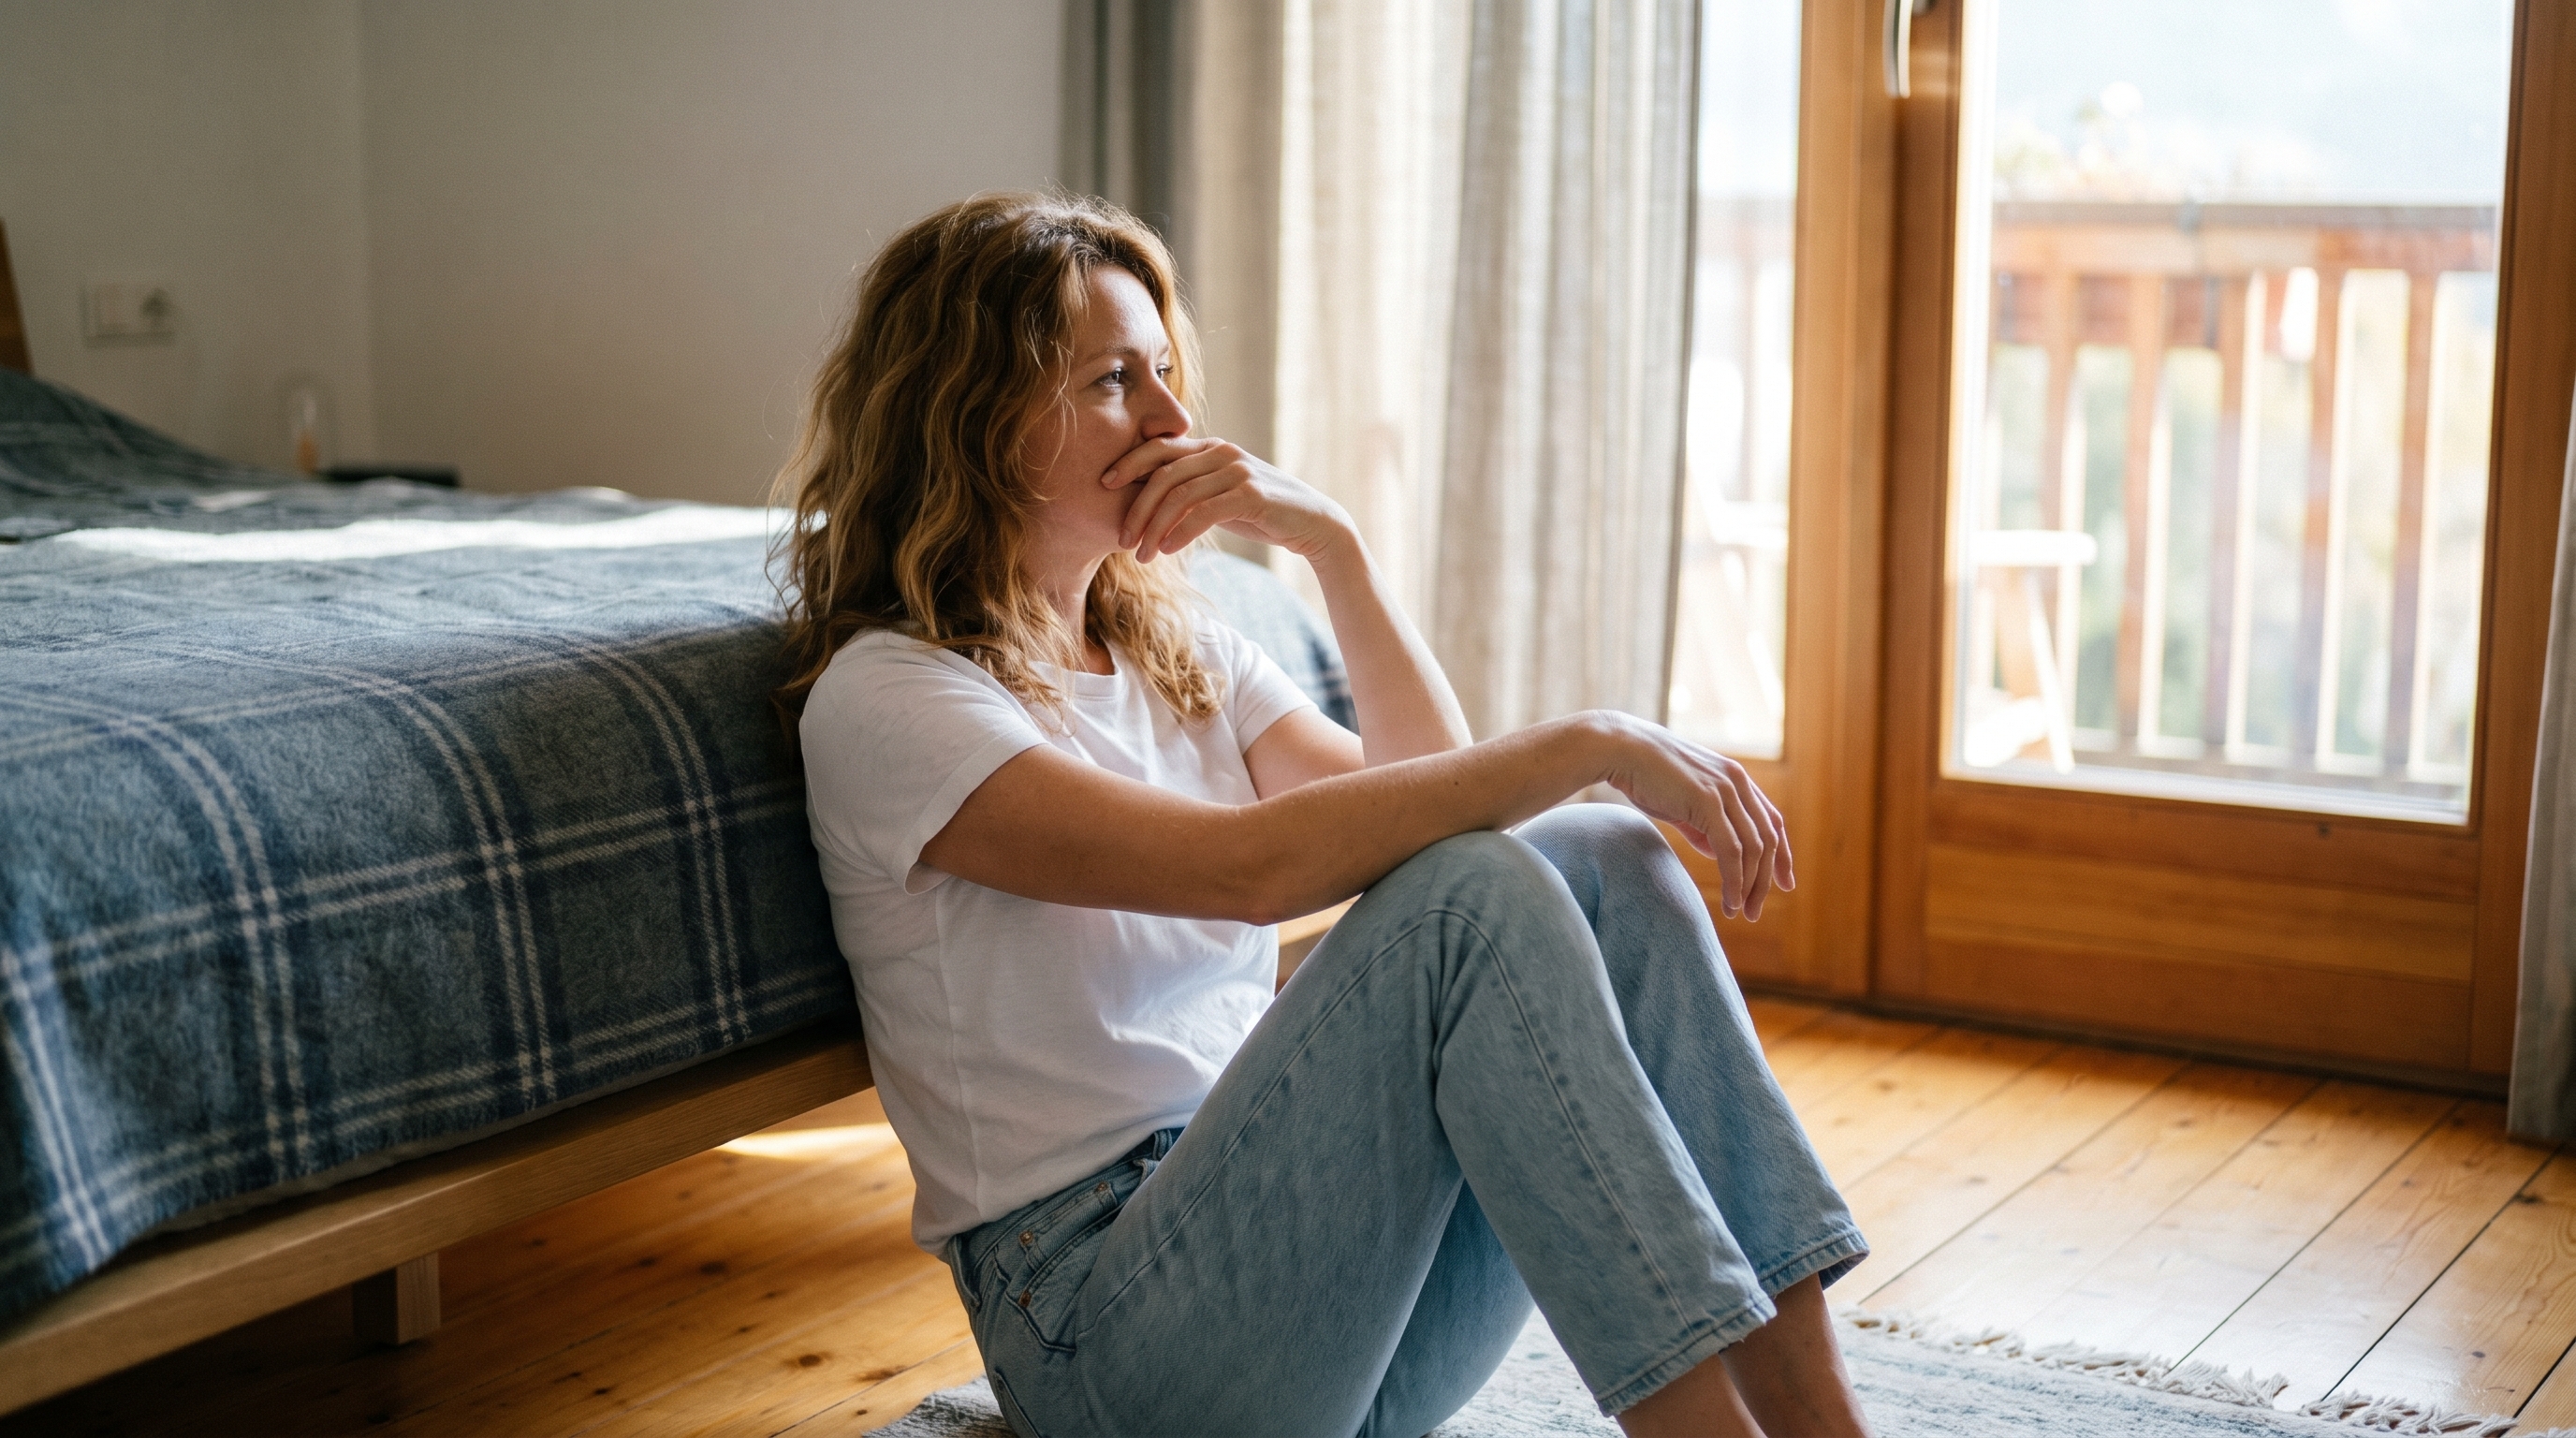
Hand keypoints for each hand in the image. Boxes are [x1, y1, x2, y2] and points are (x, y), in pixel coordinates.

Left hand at [1103, 437, 1351, 562]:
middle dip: (1137, 508)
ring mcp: (1237, 471)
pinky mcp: (1250, 494)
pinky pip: (1204, 512)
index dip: (1128, 463)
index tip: (1104, 484)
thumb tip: (1151, 503)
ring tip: (1143, 556)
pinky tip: (1169, 550)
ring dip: (1155, 528)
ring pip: (1180, 495)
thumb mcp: (1221, 497)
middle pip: (1163, 474)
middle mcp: (1221, 452)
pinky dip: (1181, 532)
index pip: (1159, 448)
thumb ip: (1192, 491)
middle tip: (1122, 539)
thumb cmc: (1262, 513)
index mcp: (1210, 448)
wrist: (1313, 523)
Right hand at [1586, 712, 1794, 920]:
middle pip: (1769, 840)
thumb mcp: (1683, 802)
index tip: (1785, 884)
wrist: (1620, 749)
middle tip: (1754, 911)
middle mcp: (1737, 782)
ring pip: (1754, 849)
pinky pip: (1731, 851)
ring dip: (1750, 886)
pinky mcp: (1707, 801)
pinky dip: (1734, 880)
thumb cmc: (1646, 775)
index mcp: (1736, 778)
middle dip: (1766, 880)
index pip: (1772, 822)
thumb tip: (1720, 853)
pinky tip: (1729, 901)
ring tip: (1739, 911)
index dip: (1782, 855)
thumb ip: (1704, 826)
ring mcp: (1724, 790)